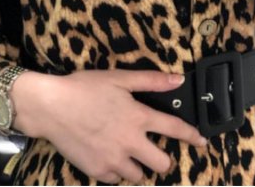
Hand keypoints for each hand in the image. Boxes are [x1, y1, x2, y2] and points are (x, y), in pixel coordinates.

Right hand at [11, 69, 206, 183]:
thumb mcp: (119, 78)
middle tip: (153, 151)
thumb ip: (151, 80)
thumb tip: (178, 79)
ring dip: (139, 167)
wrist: (51, 107)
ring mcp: (114, 160)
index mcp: (138, 117)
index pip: (174, 129)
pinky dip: (117, 171)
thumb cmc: (85, 87)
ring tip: (128, 154)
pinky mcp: (97, 171)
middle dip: (163, 159)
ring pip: (140, 176)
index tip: (202, 143)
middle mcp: (131, 142)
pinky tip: (109, 157)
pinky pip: (117, 179)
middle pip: (162, 164)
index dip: (192, 136)